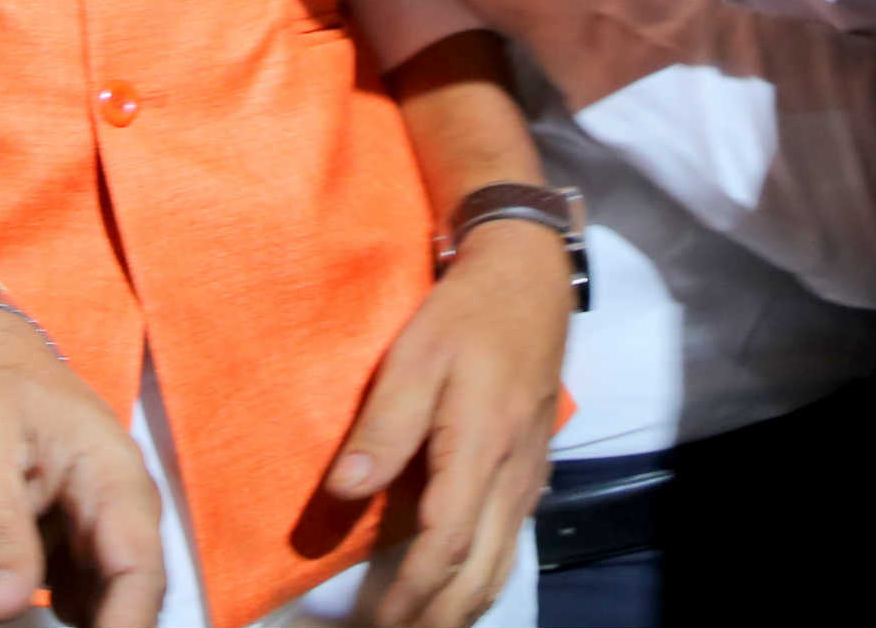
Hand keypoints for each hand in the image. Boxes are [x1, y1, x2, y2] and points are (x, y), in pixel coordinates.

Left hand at [0, 305, 168, 627]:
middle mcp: (118, 503)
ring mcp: (96, 519)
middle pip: (131, 590)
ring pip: (108, 594)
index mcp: (111, 476)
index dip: (126, 627)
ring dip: (89, 622)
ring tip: (24, 618)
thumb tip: (3, 609)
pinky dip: (66, 610)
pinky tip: (18, 602)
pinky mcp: (70, 531)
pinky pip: (80, 586)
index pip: (139, 570)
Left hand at [325, 226, 569, 627]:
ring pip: (499, 567)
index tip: (372, 622)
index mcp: (480, 450)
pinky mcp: (531, 474)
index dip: (409, 595)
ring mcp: (527, 480)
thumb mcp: (414, 356)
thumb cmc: (466, 315)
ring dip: (459, 607)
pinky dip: (480, 580)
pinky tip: (455, 588)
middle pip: (477, 575)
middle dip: (434, 617)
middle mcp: (512, 477)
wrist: (530, 282)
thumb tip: (344, 493)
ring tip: (417, 626)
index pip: (445, 546)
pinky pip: (510, 546)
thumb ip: (382, 428)